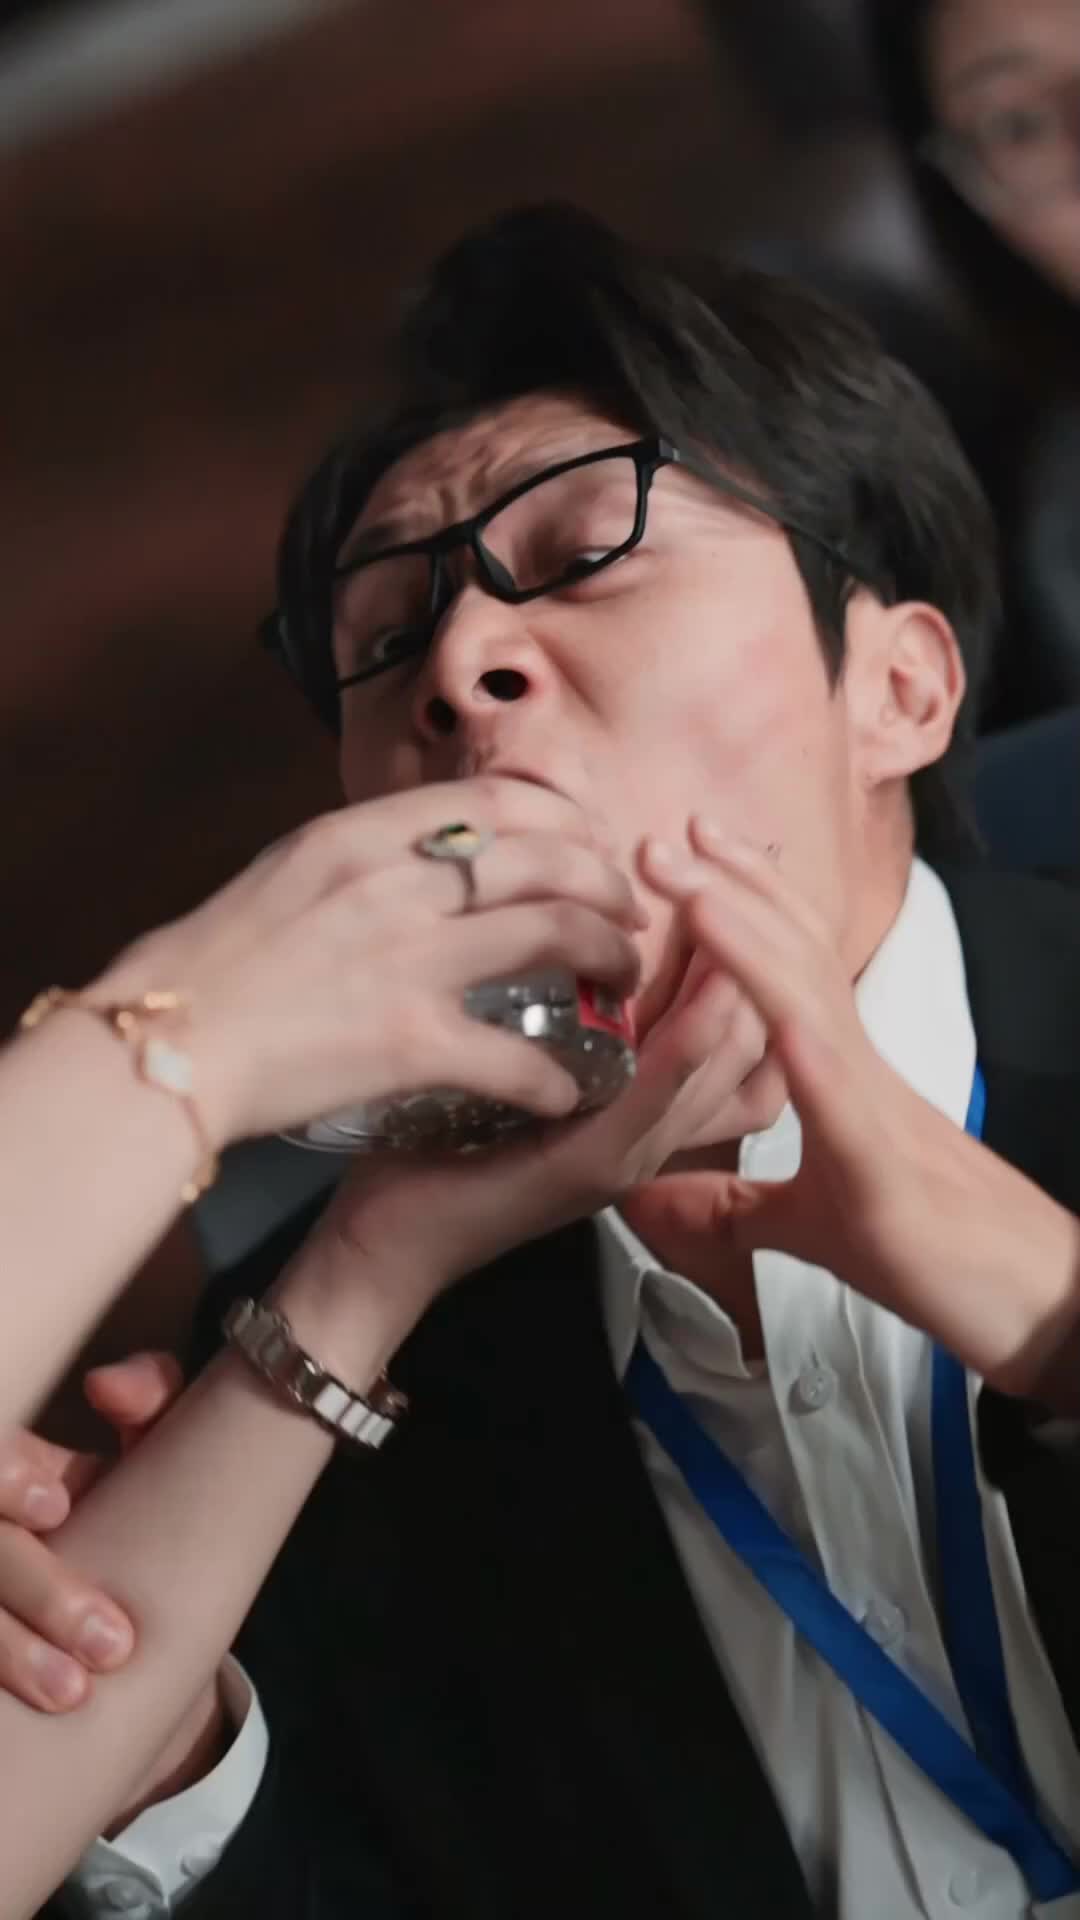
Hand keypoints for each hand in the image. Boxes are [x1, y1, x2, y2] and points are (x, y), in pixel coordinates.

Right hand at [0, 1354, 178, 1711]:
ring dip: (10, 1653)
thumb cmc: (123, 1518)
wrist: (110, 1631)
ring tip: (73, 1694)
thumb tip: (106, 1387)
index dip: (7, 1477)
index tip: (58, 1507)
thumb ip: (149, 1397)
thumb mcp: (143, 1454)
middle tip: (111, 1643)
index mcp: (5, 1469)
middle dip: (37, 1590)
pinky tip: (8, 1727)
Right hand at [91, 777, 643, 1151]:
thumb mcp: (287, 871)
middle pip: (550, 858)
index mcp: (365, 834)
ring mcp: (412, 959)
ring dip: (611, 955)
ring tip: (625, 978)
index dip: (567, 822)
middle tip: (629, 913)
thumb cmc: (212, 964)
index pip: (501, 801)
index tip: (588, 846)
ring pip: (557, 932)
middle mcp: (400, 882)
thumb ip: (365, 855)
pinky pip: (520, 1057)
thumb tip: (429, 849)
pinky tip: (575, 1088)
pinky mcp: (413, 1042)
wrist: (166, 1042)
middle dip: (609, 884)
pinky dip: (561, 1076)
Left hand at [276, 853, 787, 1352]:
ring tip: (749, 909)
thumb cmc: (436, 1142)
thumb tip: (558, 908)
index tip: (742, 877)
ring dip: (739, 987)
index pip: (731, 1024)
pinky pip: (661, 1100)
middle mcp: (653, 1128)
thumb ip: (554, 1002)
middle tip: (756, 874)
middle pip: (746, 1037)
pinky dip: (693, 1047)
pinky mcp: (597, 1167)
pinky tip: (712, 997)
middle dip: (760, 957)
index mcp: (642, 1102)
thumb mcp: (511, 1054)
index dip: (750, 954)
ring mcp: (630, 1151)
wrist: (387, 1241)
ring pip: (721, 1064)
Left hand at [640, 820, 1079, 1400]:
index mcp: (839, 1072)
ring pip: (810, 1000)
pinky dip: (804, 1048)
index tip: (689, 852)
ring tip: (693, 881)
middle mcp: (857, 1069)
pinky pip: (841, 1097)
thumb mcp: (803, 1229)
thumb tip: (647, 1201)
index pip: (789, 966)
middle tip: (670, 831)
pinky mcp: (882, 1171)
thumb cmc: (928, 1254)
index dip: (742, 902)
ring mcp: (874, 1110)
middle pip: (795, 955)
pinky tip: (768, 1010)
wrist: (1028, 1299)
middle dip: (733, 886)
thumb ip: (730, 1206)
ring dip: (749, 936)